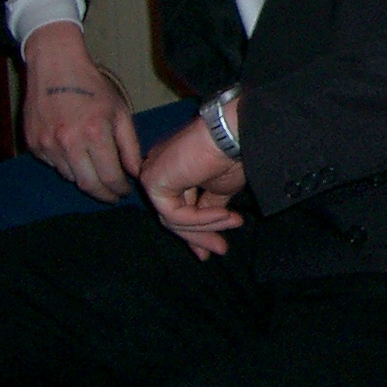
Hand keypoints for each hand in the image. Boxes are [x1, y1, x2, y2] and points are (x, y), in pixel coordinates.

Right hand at [21, 23, 140, 201]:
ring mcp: (46, 145)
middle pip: (88, 184)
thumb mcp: (119, 111)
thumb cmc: (92, 86)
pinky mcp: (32, 144)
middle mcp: (68, 142)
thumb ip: (129, 145)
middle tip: (112, 195)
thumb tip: (134, 173)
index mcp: (94, 133)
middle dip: (103, 194)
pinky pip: (53, 164)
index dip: (119, 189)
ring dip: (85, 178)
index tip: (124, 192)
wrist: (54, 66)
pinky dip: (66, 165)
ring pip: (69, 176)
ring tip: (95, 172)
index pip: (109, 176)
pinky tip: (74, 153)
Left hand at [139, 108, 246, 258]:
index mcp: (172, 170)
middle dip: (198, 236)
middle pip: (173, 216)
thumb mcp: (221, 189)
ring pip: (173, 218)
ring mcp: (152, 176)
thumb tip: (214, 226)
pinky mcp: (152, 183)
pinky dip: (200, 219)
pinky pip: (174, 214)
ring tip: (234, 223)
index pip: (178, 207)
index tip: (215, 248)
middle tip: (221, 251)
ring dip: (205, 228)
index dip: (196, 230)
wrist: (232, 136)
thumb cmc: (231, 154)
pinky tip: (224, 216)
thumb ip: (209, 207)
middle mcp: (158, 172)